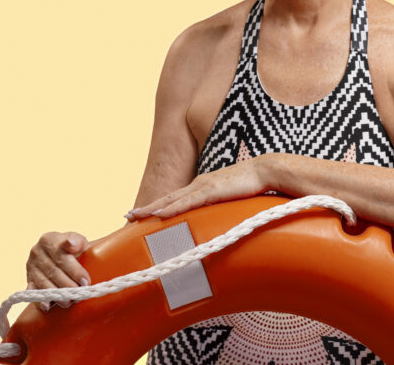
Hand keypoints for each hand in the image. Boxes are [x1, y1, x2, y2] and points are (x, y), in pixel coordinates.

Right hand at [26, 231, 90, 310]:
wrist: (57, 254)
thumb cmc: (70, 249)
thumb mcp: (77, 240)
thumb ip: (78, 241)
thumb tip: (72, 245)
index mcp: (49, 240)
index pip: (62, 256)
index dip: (75, 270)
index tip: (85, 281)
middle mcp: (37, 252)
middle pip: (54, 272)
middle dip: (69, 285)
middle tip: (80, 294)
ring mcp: (31, 266)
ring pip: (44, 283)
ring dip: (57, 295)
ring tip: (69, 302)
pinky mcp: (29, 279)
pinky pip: (33, 291)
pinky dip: (40, 300)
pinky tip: (47, 306)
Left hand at [125, 158, 267, 220]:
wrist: (265, 170)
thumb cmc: (251, 185)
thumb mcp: (230, 199)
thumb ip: (220, 208)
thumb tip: (215, 223)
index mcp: (202, 187)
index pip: (175, 198)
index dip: (158, 206)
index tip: (142, 214)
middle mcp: (198, 185)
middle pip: (167, 198)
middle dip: (147, 208)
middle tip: (128, 216)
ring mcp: (203, 186)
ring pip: (172, 200)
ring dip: (153, 209)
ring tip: (136, 216)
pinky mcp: (212, 190)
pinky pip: (188, 202)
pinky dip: (172, 208)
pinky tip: (160, 214)